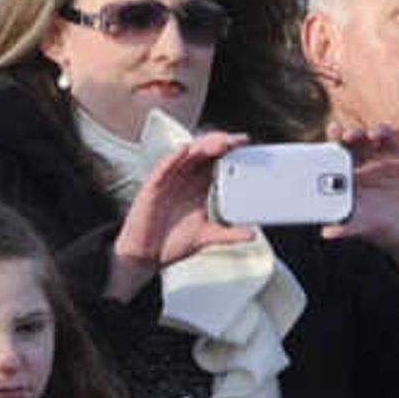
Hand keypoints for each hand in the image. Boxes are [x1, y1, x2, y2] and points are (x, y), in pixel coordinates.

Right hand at [108, 134, 259, 297]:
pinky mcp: (152, 188)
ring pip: (185, 155)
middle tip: (235, 142)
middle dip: (220, 143)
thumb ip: (228, 234)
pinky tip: (184, 151)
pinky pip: (162, 168)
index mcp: (198, 186)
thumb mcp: (206, 236)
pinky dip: (173, 158)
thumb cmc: (171, 242)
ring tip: (218, 143)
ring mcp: (168, 181)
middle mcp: (184, 179)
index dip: (229, 149)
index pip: (215, 160)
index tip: (245, 143)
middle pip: (203, 152)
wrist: (146, 255)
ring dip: (202, 146)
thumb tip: (252, 235)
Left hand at [325, 123, 398, 294]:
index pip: (343, 152)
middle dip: (356, 134)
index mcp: (355, 173)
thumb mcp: (363, 226)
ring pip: (387, 138)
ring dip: (381, 131)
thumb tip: (327, 232)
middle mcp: (374, 162)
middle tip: (349, 134)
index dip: (337, 139)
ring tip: (374, 134)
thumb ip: (346, 227)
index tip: (334, 129)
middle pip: (362, 141)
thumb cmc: (380, 226)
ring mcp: (396, 160)